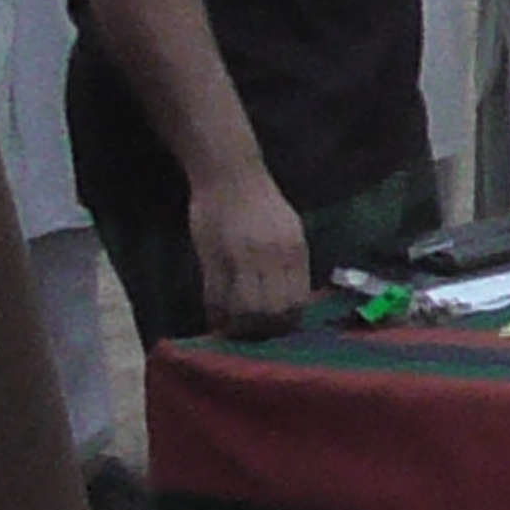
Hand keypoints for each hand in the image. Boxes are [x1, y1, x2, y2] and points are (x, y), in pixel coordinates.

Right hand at [188, 165, 314, 337]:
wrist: (231, 176)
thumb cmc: (261, 202)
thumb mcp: (290, 229)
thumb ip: (292, 262)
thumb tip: (293, 299)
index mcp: (295, 249)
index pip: (296, 300)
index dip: (287, 321)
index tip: (279, 328)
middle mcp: (272, 256)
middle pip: (272, 310)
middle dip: (264, 329)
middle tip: (256, 333)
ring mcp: (241, 258)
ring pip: (243, 309)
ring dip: (239, 326)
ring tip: (235, 329)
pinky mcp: (214, 257)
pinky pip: (215, 297)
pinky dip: (216, 313)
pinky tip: (217, 318)